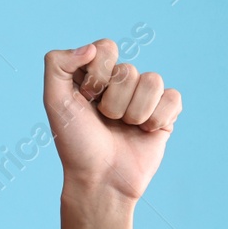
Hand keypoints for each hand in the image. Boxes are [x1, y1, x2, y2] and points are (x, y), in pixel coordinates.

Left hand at [42, 39, 182, 201]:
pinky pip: (173, 97)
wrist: (101, 180)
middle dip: (113, 101)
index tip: (86, 99)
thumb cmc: (76, 143)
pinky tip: (145, 132)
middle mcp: (118, 83)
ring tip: (124, 128)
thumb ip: (57, 64)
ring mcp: (142, 97)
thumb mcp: (54, 101)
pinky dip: (158, 118)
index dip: (98, 75)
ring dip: (134, 112)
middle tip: (104, 120)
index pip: (106, 48)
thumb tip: (92, 47)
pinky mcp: (164, 114)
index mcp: (92, 74)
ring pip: (152, 81)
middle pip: (128, 69)